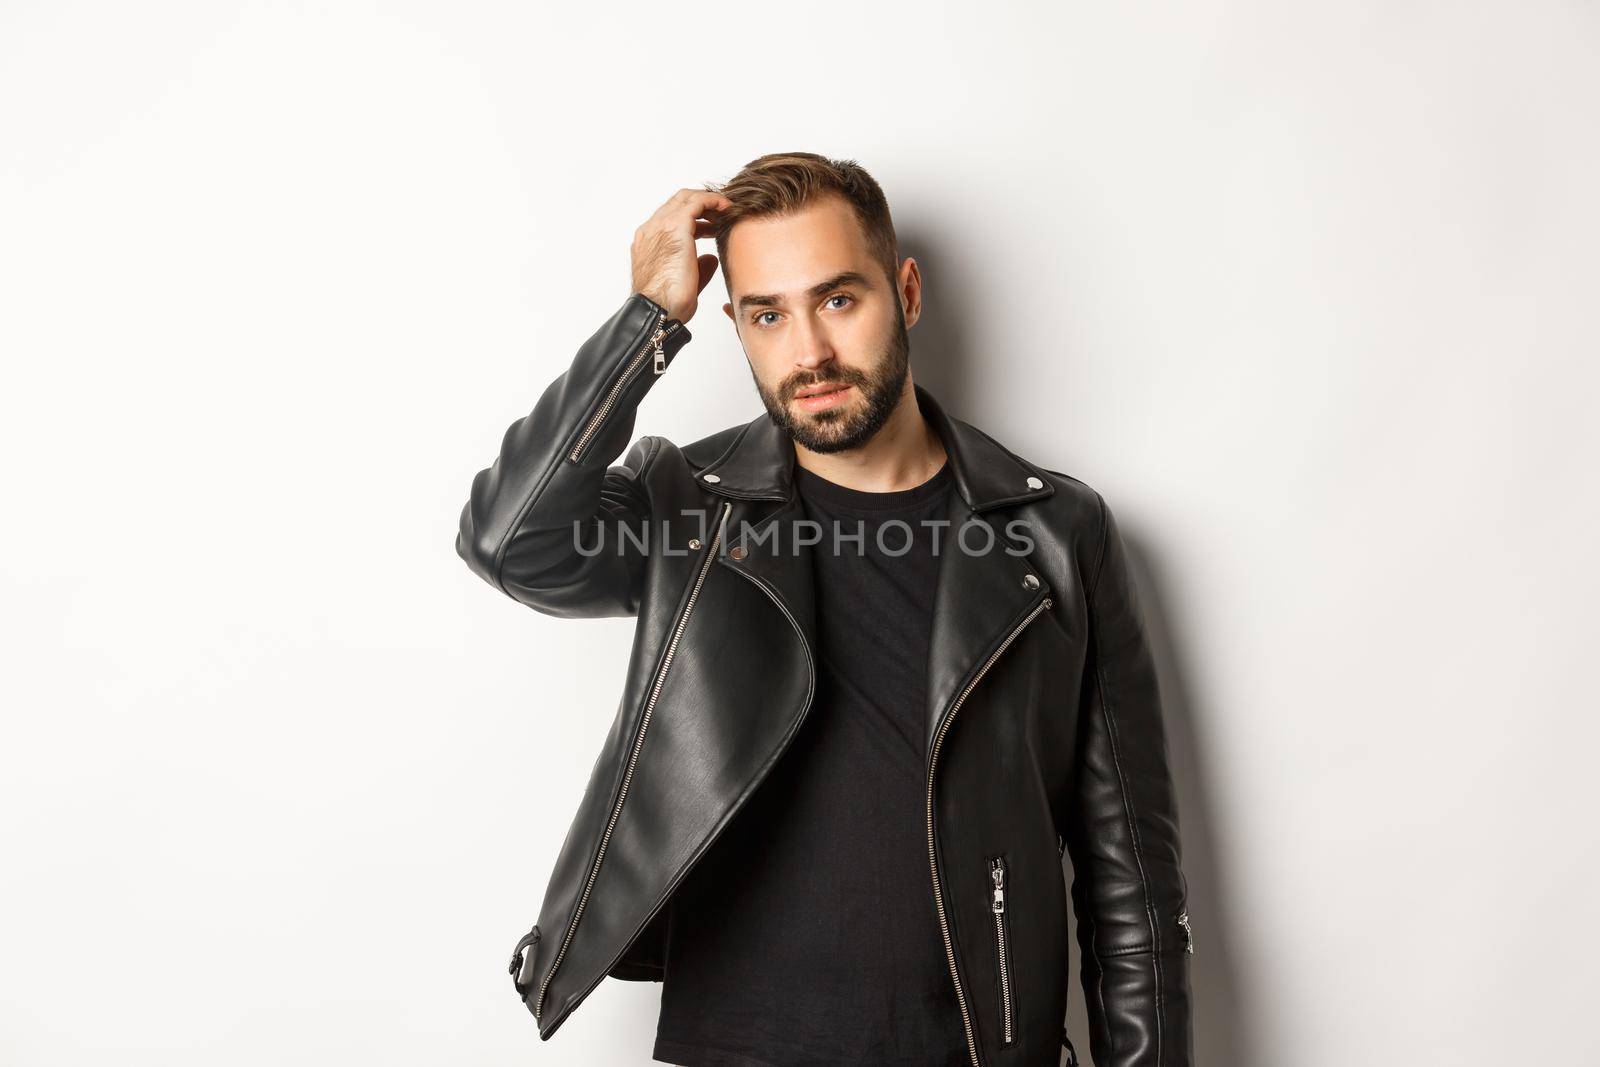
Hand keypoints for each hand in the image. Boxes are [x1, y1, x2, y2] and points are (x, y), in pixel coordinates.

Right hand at [631, 189, 730, 323]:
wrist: (658, 310)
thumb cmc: (667, 305)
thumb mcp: (684, 283)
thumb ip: (697, 267)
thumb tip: (710, 258)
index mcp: (648, 243)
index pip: (670, 218)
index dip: (693, 218)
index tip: (711, 225)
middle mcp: (651, 230)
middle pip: (677, 203)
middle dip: (701, 204)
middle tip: (722, 213)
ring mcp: (660, 225)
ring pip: (686, 198)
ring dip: (708, 201)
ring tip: (727, 210)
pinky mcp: (676, 225)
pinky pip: (697, 201)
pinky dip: (714, 200)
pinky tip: (727, 208)